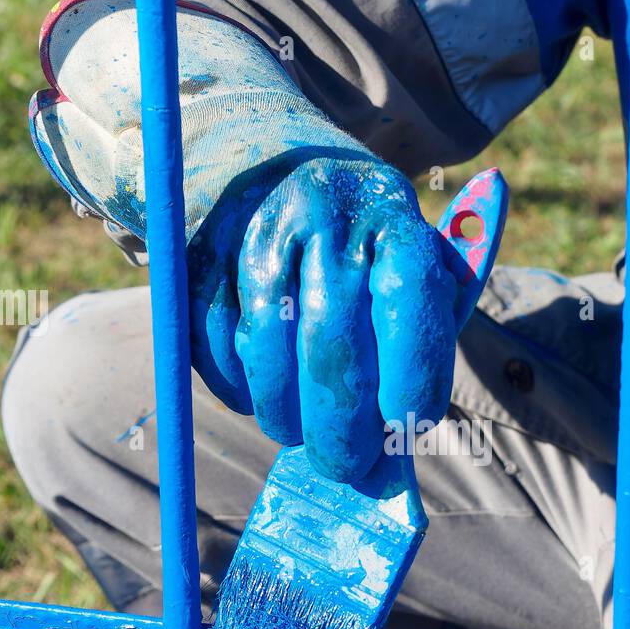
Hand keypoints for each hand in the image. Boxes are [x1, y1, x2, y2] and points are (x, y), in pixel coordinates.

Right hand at [188, 154, 461, 480]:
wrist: (268, 157)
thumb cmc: (364, 243)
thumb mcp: (417, 260)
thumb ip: (430, 337)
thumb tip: (407, 443)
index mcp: (390, 214)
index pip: (411, 301)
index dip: (412, 377)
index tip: (409, 433)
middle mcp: (323, 214)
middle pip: (332, 343)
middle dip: (343, 426)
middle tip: (348, 470)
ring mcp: (252, 232)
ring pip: (268, 352)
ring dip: (286, 416)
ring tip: (302, 437)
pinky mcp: (199, 257)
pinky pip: (215, 349)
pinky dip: (240, 390)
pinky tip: (263, 398)